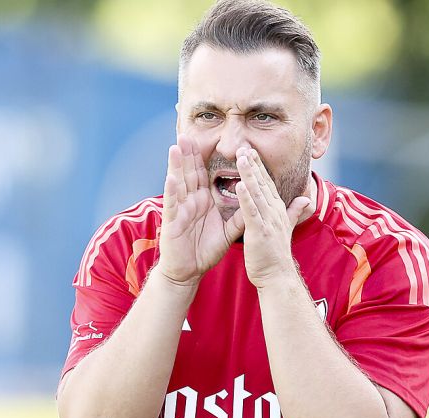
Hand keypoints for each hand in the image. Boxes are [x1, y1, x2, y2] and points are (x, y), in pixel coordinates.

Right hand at [157, 135, 243, 286]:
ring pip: (178, 184)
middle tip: (187, 133)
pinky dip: (171, 191)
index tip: (208, 138)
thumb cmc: (205, 251)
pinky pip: (172, 205)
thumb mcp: (228, 231)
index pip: (203, 175)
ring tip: (176, 147)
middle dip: (188, 154)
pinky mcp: (172, 222)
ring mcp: (179, 210)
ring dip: (176, 166)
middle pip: (189, 173)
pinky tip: (171, 178)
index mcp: (202, 201)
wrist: (189, 272)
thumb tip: (257, 202)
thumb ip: (241, 217)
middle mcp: (189, 202)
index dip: (204, 157)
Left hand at [233, 147, 312, 287]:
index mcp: (277, 210)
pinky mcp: (260, 232)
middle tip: (244, 145)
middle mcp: (274, 212)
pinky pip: (252, 213)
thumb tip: (307, 200)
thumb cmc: (276, 254)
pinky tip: (240, 185)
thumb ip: (294, 212)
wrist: (278, 276)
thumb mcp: (286, 228)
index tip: (250, 150)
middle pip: (263, 183)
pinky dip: (246, 199)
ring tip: (242, 157)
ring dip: (250, 174)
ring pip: (258, 193)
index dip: (259, 166)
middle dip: (253, 164)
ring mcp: (268, 221)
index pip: (267, 184)